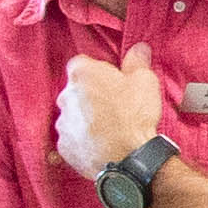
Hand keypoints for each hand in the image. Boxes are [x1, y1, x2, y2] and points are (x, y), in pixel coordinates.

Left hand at [55, 50, 168, 182]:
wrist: (128, 159)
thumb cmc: (134, 116)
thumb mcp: (145, 82)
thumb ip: (137, 62)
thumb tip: (139, 49)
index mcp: (82, 74)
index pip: (82, 63)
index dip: (97, 71)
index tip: (112, 80)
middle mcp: (66, 96)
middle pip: (75, 89)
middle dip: (90, 94)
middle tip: (114, 104)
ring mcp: (62, 123)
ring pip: (73, 114)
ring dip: (86, 118)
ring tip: (110, 127)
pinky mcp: (64, 146)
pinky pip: (72, 137)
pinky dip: (83, 139)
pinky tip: (102, 143)